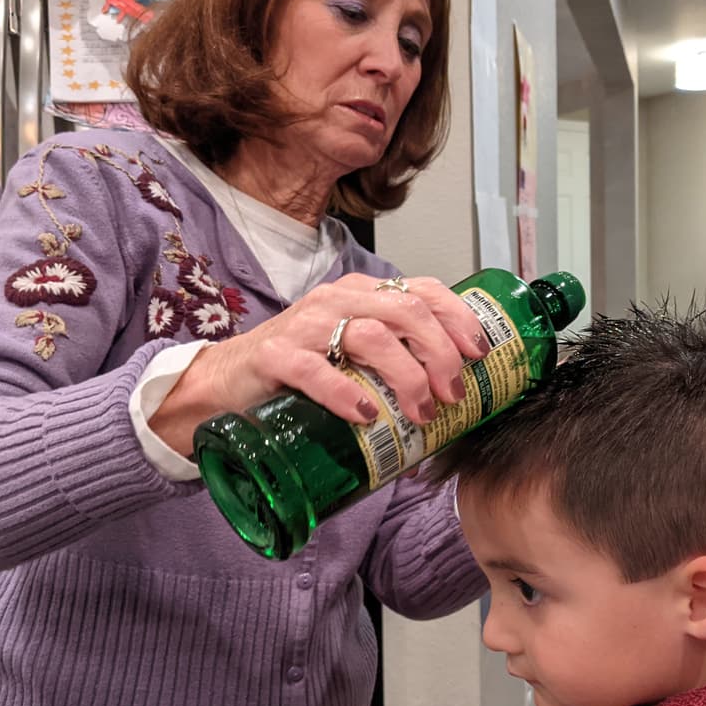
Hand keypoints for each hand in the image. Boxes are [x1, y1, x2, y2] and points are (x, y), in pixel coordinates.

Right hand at [151, 273, 489, 456]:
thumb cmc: (298, 370)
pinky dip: (346, 393)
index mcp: (361, 294)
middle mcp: (336, 300)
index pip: (422, 290)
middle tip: (453, 394)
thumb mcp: (352, 355)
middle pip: (406, 311)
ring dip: (406, 376)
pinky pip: (315, 369)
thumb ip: (395, 362)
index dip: (457, 318)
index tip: (479, 353)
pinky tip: (366, 415)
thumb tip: (450, 403)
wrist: (225, 381)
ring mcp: (304, 325)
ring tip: (421, 412)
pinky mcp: (274, 355)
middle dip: (440, 353)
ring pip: (370, 336)